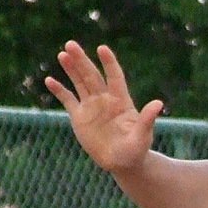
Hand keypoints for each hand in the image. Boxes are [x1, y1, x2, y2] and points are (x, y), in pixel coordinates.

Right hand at [45, 42, 162, 173]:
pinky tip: (49, 80)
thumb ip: (147, 119)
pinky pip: (68, 99)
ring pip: (79, 82)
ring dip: (71, 69)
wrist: (122, 163)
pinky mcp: (79, 116)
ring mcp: (91, 106)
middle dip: (82, 60)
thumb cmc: (136, 150)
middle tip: (71, 44)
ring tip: (62, 54)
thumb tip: (159, 103)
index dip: (109, 63)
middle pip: (92, 75)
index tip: (102, 49)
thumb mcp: (142, 136)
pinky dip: (59, 90)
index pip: (114, 77)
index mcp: (121, 101)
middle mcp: (105, 99)